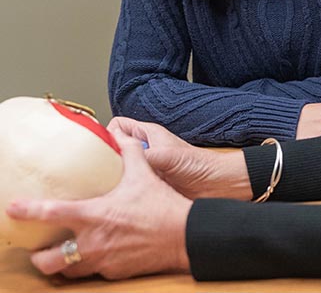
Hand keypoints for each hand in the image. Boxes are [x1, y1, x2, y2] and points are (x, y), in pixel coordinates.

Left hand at [6, 131, 191, 279]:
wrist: (183, 235)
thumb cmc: (162, 205)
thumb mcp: (144, 174)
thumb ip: (130, 153)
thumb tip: (122, 136)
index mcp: (94, 215)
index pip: (51, 213)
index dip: (27, 210)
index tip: (13, 208)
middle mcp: (92, 242)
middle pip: (47, 260)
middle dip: (37, 256)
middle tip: (37, 247)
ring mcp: (101, 261)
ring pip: (67, 272)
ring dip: (62, 264)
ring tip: (63, 254)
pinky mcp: (114, 273)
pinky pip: (93, 273)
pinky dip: (90, 265)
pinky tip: (97, 254)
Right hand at [109, 117, 251, 200]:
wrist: (217, 186)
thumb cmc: (200, 165)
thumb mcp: (169, 156)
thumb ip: (145, 155)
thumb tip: (119, 160)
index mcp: (147, 135)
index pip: (116, 126)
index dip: (105, 134)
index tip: (95, 149)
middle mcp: (144, 151)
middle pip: (113, 151)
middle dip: (103, 161)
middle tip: (94, 176)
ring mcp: (145, 170)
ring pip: (117, 171)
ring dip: (112, 180)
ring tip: (104, 191)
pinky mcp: (147, 187)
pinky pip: (126, 188)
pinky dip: (121, 193)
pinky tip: (118, 202)